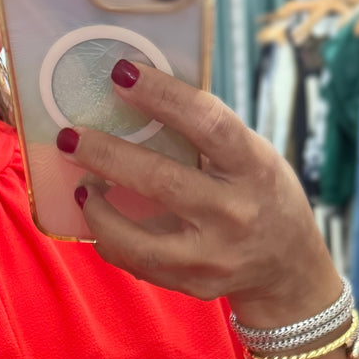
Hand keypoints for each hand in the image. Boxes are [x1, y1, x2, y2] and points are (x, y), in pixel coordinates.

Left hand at [58, 61, 340, 328]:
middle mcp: (236, 213)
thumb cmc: (260, 194)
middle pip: (161, 181)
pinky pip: (139, 263)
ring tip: (81, 188)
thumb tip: (136, 97)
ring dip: (99, 211)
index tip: (121, 74)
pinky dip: (111, 240)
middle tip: (71, 136)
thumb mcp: (251, 157)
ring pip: (139, 239)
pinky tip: (99, 220)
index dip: (162, 95)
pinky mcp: (194, 284)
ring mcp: (214, 256)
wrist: (287, 267)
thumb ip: (206, 137)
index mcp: (254, 167)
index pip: (208, 122)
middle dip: (107, 155)